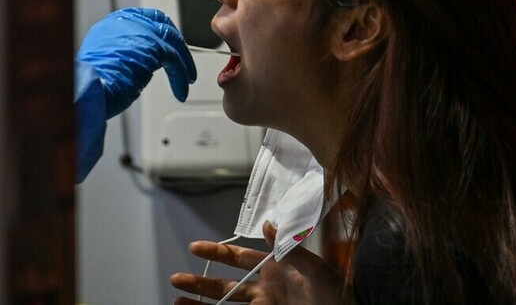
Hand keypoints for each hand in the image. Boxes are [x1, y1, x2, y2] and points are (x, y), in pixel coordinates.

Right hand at [76, 7, 196, 118]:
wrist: (85, 91)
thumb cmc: (92, 85)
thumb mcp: (107, 61)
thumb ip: (126, 54)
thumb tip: (145, 62)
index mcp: (112, 24)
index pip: (144, 18)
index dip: (160, 32)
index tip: (170, 46)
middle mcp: (125, 22)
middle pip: (163, 25)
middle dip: (176, 43)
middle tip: (184, 62)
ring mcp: (140, 32)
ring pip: (173, 42)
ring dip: (183, 63)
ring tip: (187, 80)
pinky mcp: (153, 47)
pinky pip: (175, 61)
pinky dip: (181, 77)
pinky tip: (181, 92)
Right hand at [170, 222, 348, 304]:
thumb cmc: (334, 290)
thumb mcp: (313, 266)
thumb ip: (290, 248)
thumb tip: (269, 224)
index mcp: (275, 268)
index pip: (240, 257)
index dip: (218, 252)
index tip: (195, 247)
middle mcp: (265, 288)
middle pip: (225, 285)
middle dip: (201, 282)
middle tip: (176, 279)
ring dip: (201, 304)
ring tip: (177, 301)